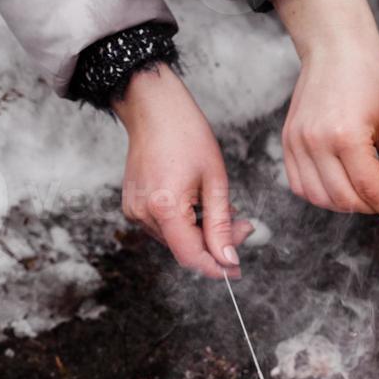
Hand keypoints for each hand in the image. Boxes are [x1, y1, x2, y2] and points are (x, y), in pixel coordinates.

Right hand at [112, 65, 250, 278]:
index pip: (191, 257)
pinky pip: (166, 227)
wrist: (154, 108)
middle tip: (245, 226)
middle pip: (186, 250)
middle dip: (217, 244)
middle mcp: (143, 214)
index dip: (216, 267)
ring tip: (225, 210)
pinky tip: (202, 205)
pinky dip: (188, 224)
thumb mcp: (215, 182)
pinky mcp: (134, 206)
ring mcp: (135, 211)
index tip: (237, 270)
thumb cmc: (187, 136)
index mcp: (164, 208)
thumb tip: (228, 260)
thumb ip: (222, 226)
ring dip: (204, 233)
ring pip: (177, 240)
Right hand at [275, 0, 378, 228]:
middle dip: (373, 207)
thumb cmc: (369, 74)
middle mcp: (316, 142)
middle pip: (346, 200)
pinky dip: (323, 194)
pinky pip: (301, 186)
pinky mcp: (287, 142)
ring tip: (367, 188)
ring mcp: (297, 143)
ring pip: (322, 199)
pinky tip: (341, 182)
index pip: (371, 191)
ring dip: (348, 204)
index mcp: (346, 135)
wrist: (335, 44)